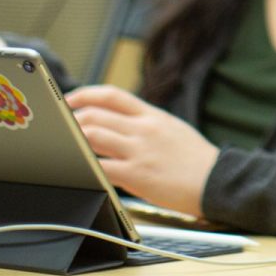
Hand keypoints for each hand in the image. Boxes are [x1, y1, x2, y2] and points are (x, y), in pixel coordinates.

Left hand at [66, 85, 219, 217]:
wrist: (216, 181)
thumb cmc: (196, 159)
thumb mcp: (172, 128)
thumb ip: (146, 123)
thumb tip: (118, 124)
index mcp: (152, 115)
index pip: (112, 95)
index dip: (85, 94)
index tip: (70, 100)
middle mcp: (144, 128)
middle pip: (96, 114)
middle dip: (72, 120)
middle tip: (60, 129)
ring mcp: (139, 150)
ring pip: (93, 136)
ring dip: (73, 140)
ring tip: (63, 147)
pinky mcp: (137, 174)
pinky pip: (101, 167)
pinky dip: (84, 166)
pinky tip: (76, 169)